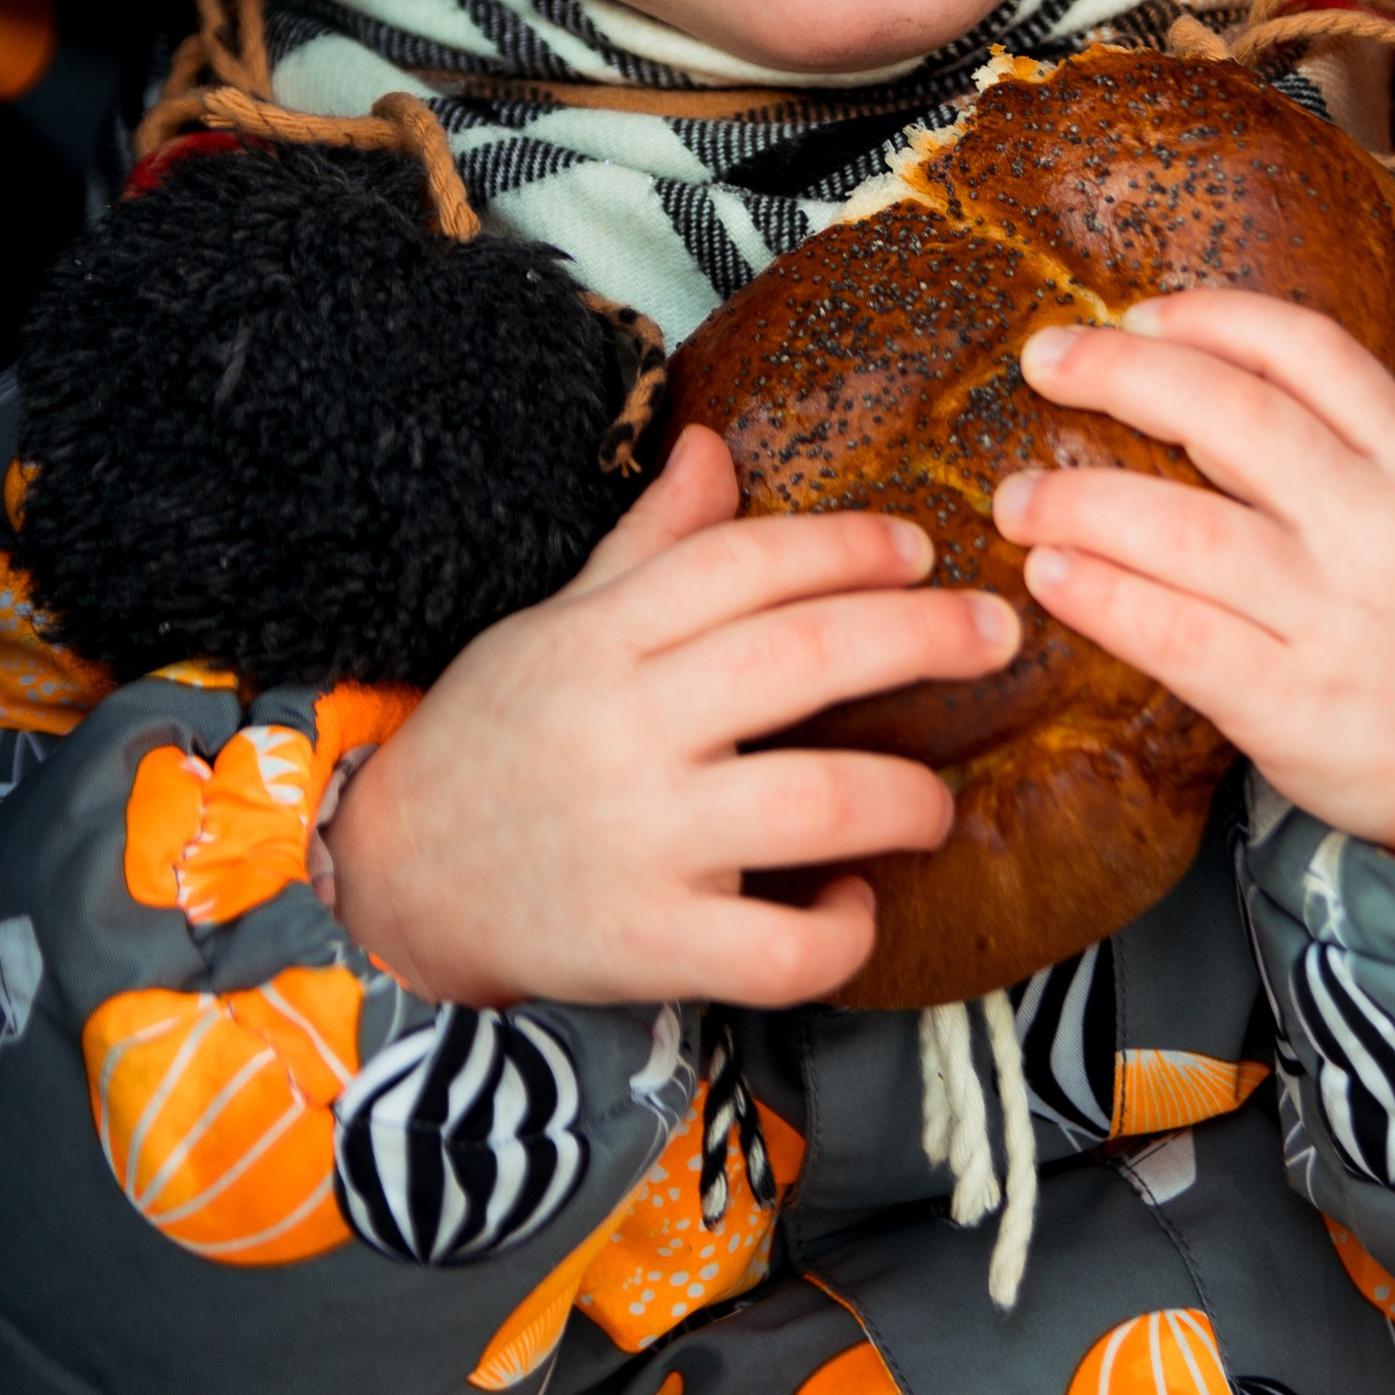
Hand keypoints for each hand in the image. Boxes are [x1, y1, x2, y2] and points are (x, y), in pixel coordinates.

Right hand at [325, 425, 1017, 1007]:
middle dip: (919, 638)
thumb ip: (649, 542)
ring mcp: (639, 842)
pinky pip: (778, 950)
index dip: (843, 547)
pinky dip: (839, 931)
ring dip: (904, 795)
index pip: (741, 563)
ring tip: (936, 798)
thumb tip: (715, 443)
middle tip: (996, 634)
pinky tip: (854, 901)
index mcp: (601, 637)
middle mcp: (624, 729)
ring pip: (814, 805)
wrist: (398, 880)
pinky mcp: (648, 946)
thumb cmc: (495, 736)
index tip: (918, 551)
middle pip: (798, 660)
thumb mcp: (557, 620)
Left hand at [993, 293, 1394, 857]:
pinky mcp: (1298, 706)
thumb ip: (1335, 450)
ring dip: (1083, 501)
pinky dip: (1103, 600)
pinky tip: (1051, 578)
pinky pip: (1179, 639)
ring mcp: (1337, 617)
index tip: (1136, 311)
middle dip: (1123, 375)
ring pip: (1189, 531)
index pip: (1309, 350)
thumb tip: (1184, 384)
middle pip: (1234, 417)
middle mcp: (1376, 527)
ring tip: (1018, 497)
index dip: (1212, 316)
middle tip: (1045, 360)